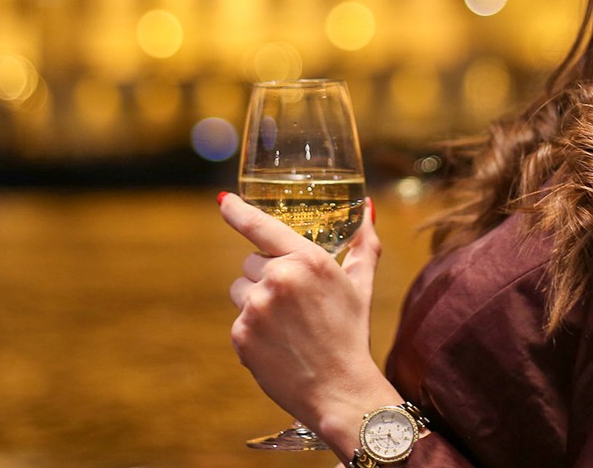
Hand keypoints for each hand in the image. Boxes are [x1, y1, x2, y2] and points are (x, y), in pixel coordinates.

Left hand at [219, 192, 402, 458]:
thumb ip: (364, 245)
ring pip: (240, 289)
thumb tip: (369, 209)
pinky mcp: (241, 334)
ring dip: (256, 301)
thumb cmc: (351, 334)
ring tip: (286, 326)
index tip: (223, 202)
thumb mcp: (360, 285)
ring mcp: (257, 307)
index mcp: (308, 259)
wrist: (340, 390)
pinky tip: (277, 345)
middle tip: (295, 304)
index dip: (237, 211)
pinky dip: (253, 331)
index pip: (261, 226)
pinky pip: (238, 320)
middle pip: (251, 262)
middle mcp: (279, 277)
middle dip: (268, 277)